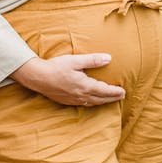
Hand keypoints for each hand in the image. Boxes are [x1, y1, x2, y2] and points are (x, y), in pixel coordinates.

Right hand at [10, 54, 124, 105]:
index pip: (104, 90)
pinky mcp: (66, 101)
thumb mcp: (75, 60)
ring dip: (102, 101)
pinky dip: (91, 103)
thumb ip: (92, 60)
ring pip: (92, 103)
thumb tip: (109, 58)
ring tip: (109, 100)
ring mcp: (73, 99)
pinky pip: (83, 104)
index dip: (114, 92)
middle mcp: (80, 95)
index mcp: (84, 85)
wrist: (38, 77)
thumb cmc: (56, 67)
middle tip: (121, 96)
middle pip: (100, 99)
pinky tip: (91, 101)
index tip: (123, 91)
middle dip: (111, 98)